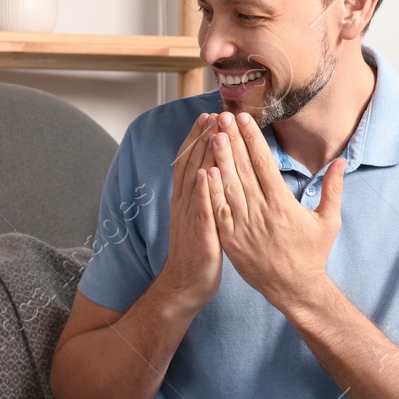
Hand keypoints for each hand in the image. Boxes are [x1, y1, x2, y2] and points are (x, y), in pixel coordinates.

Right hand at [157, 112, 222, 308]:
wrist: (185, 285)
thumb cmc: (197, 251)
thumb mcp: (199, 217)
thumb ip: (204, 194)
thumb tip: (213, 172)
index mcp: (186, 199)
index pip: (189, 162)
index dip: (197, 138)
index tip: (208, 116)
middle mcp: (185, 203)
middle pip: (191, 164)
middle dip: (201, 138)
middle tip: (212, 114)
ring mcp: (190, 218)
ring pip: (195, 181)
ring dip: (202, 156)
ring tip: (211, 132)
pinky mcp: (200, 235)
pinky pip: (201, 210)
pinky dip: (203, 192)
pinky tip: (207, 174)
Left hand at [205, 111, 342, 306]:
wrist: (294, 289)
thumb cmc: (313, 254)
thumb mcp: (329, 222)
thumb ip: (333, 189)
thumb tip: (340, 161)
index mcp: (283, 205)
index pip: (264, 164)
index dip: (253, 139)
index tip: (244, 119)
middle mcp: (261, 213)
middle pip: (242, 170)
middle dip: (232, 140)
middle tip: (222, 117)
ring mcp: (243, 227)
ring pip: (227, 186)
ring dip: (219, 159)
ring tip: (212, 135)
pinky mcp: (230, 240)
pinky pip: (217, 210)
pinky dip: (210, 191)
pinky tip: (204, 171)